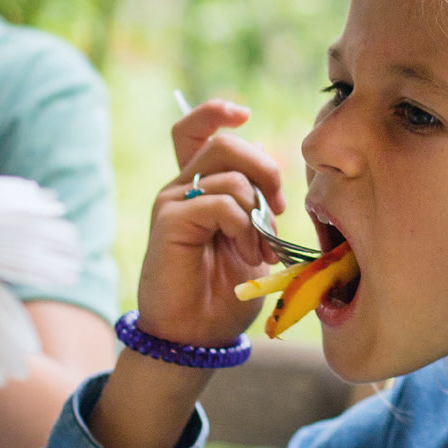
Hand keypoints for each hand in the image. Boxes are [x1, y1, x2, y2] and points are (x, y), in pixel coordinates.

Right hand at [134, 98, 285, 347]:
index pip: (196, 130)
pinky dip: (243, 227)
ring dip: (258, 214)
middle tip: (278, 208)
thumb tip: (272, 188)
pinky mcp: (169, 219)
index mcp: (200, 188)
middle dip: (264, 167)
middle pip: (223, 143)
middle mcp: (181, 188)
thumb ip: (257, 210)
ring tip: (260, 250)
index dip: (216, 113)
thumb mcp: (253, 244)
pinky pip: (220, 203)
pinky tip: (246, 254)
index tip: (244, 114)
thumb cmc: (225, 293)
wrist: (198, 335)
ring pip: (229, 175)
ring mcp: (172, 201)